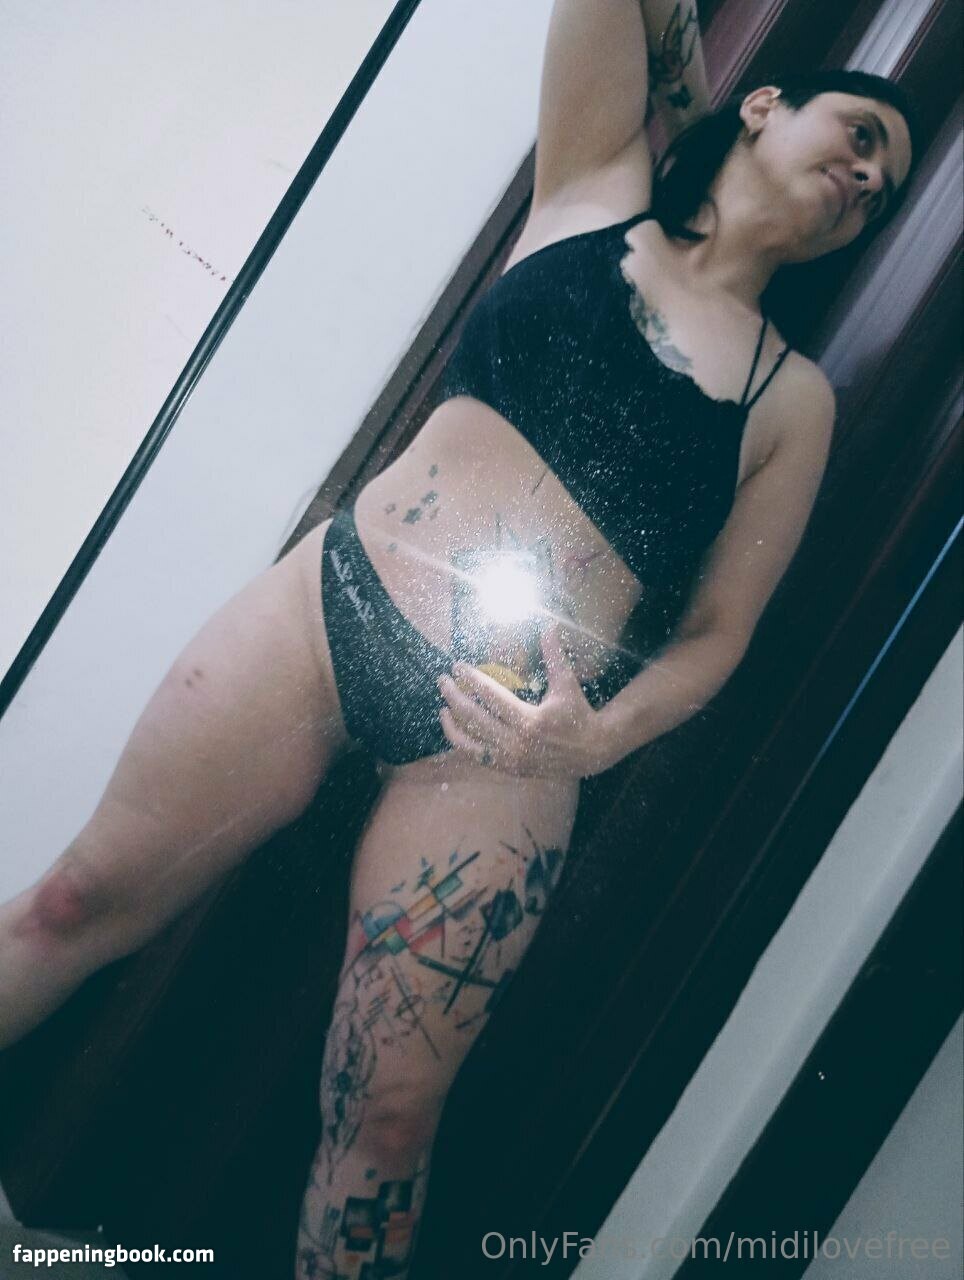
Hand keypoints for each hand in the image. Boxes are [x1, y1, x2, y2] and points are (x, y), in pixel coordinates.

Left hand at [438, 626, 613, 778]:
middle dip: (454, 697)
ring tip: (443, 709)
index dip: (471, 679)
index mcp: (530, 721)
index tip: (457, 666)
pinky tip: (457, 729)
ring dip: (452, 726)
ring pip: (470, 743)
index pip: (491, 696)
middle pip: (474, 719)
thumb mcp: (567, 684)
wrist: (591, 751)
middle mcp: (516, 743)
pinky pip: (478, 757)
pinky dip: (464, 743)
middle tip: (443, 681)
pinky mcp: (510, 769)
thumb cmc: (578, 713)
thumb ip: (555, 656)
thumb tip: (548, 626)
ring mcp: (511, 760)